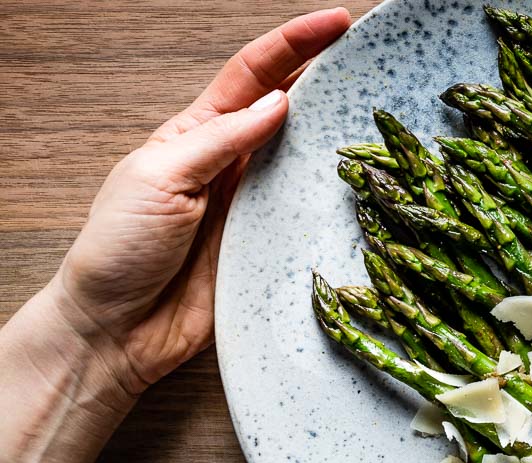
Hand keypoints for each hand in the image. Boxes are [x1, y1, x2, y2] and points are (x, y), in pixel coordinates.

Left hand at [0, 8, 350, 462]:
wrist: (117, 330)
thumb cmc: (120, 249)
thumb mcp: (160, 178)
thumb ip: (220, 140)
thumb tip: (278, 103)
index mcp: (196, 134)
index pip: (253, 75)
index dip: (294, 44)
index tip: (336, 23)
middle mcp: (232, 162)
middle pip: (289, 108)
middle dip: (328, 76)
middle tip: (371, 56)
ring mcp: (254, 204)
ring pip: (307, 158)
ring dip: (339, 133)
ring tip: (380, 110)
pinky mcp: (270, 245)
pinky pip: (309, 213)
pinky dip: (336, 196)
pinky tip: (364, 184)